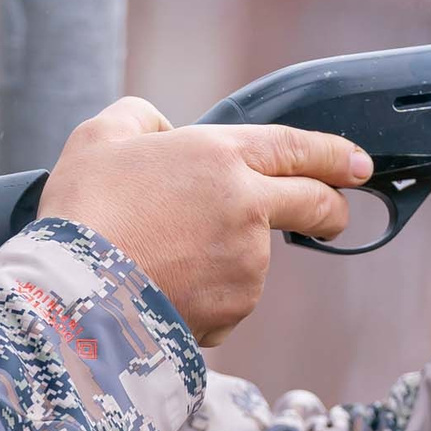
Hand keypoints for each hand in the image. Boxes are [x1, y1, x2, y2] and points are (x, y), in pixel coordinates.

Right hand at [35, 98, 370, 344]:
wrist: (72, 293)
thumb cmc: (83, 212)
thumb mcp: (100, 137)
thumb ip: (141, 120)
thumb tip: (161, 132)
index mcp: (221, 156)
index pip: (300, 148)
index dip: (336, 156)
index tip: (358, 166)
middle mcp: (248, 208)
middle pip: (315, 206)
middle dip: (331, 210)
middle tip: (330, 217)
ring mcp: (247, 264)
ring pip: (257, 259)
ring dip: (230, 261)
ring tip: (163, 260)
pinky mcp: (234, 311)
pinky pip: (228, 302)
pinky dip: (207, 298)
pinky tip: (162, 290)